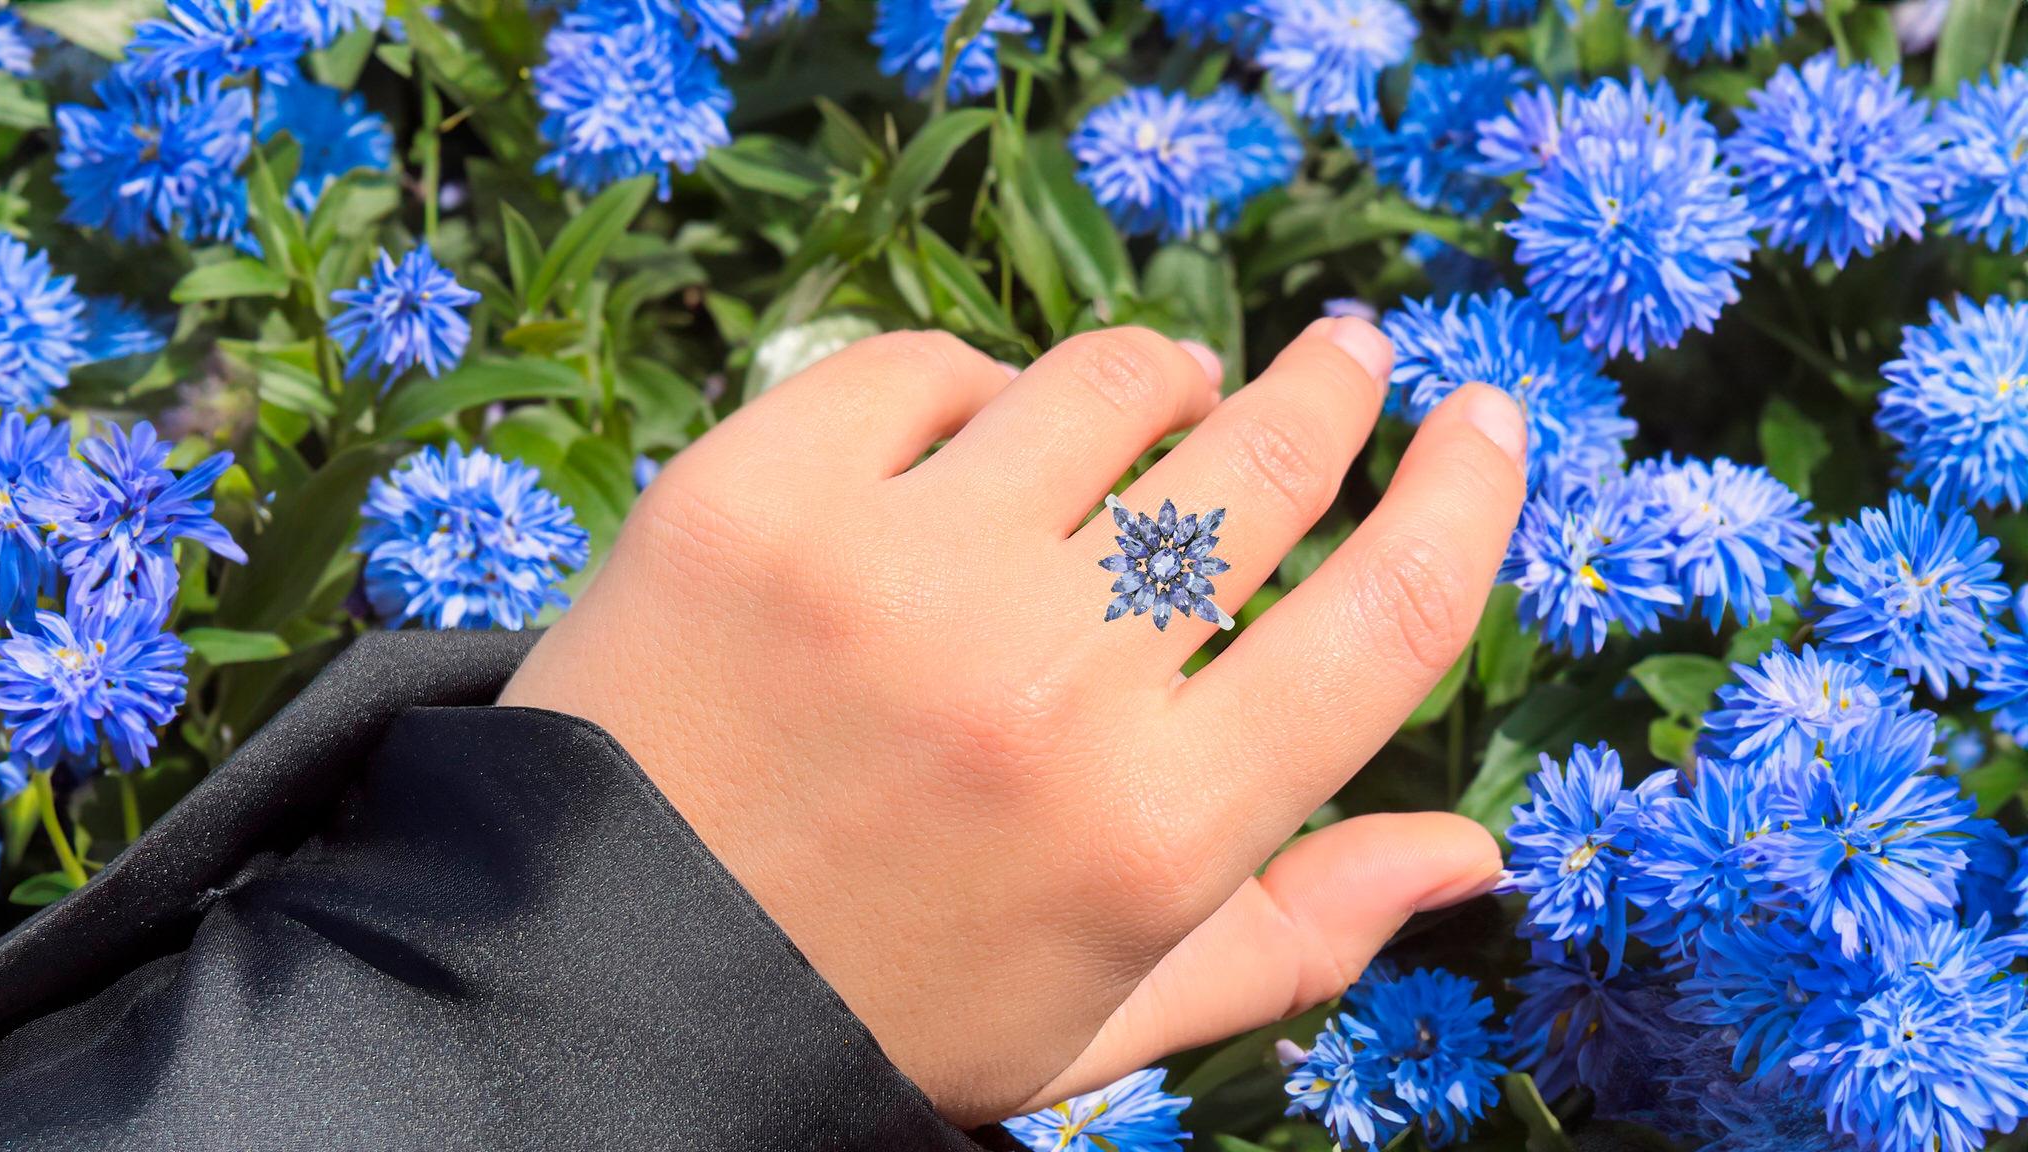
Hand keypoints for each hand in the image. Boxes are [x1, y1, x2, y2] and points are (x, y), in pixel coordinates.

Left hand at [499, 319, 1528, 1123]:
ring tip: (1166, 396)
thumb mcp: (1103, 1017)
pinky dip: (974, 391)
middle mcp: (1046, 687)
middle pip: (1264, 467)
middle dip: (1334, 391)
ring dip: (1164, 379)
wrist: (594, 979)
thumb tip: (1474, 852)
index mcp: (1153, 830)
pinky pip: (926, 367)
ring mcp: (894, 573)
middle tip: (1348, 357)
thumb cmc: (876, 1008)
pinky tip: (976, 436)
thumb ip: (1297, 933)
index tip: (1489, 427)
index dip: (1467, 501)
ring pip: (1111, 387)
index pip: (1389, 621)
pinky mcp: (752, 494)